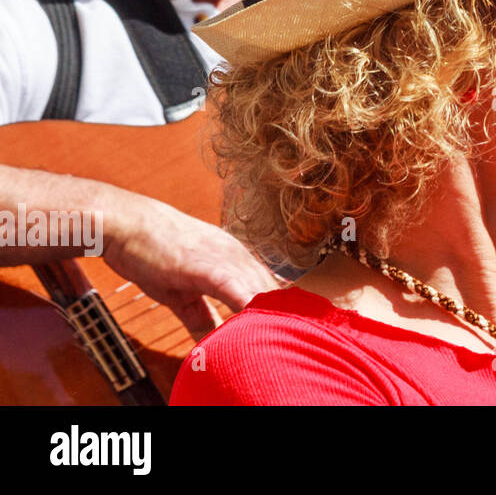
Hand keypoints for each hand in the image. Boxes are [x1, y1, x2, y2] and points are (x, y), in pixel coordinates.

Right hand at [102, 188, 278, 337]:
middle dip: (283, 316)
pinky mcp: (206, 264)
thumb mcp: (178, 291)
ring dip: (271, 315)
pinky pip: (235, 288)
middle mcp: (236, 255)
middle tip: (296, 338)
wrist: (127, 223)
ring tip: (284, 336)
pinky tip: (257, 322)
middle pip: (271, 291)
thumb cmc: (150, 253)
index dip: (280, 310)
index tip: (292, 329)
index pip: (268, 287)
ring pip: (259, 290)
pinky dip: (248, 305)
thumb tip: (211, 342)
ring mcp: (224, 258)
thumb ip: (198, 316)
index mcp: (234, 258)